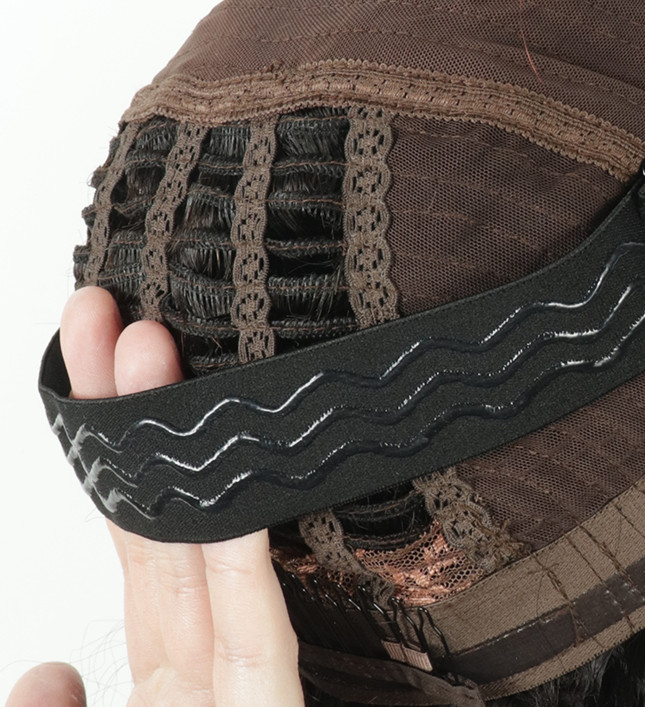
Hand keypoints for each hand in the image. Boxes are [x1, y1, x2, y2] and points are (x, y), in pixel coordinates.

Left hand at [7, 287, 304, 706]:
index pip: (137, 532)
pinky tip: (234, 502)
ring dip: (186, 453)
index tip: (93, 359)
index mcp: (162, 664)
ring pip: (210, 561)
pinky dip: (245, 571)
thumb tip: (45, 668)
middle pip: (166, 520)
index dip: (110, 446)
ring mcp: (236, 689)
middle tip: (117, 318)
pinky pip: (255, 641)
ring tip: (154, 354)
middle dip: (140, 412)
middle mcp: (201, 662)